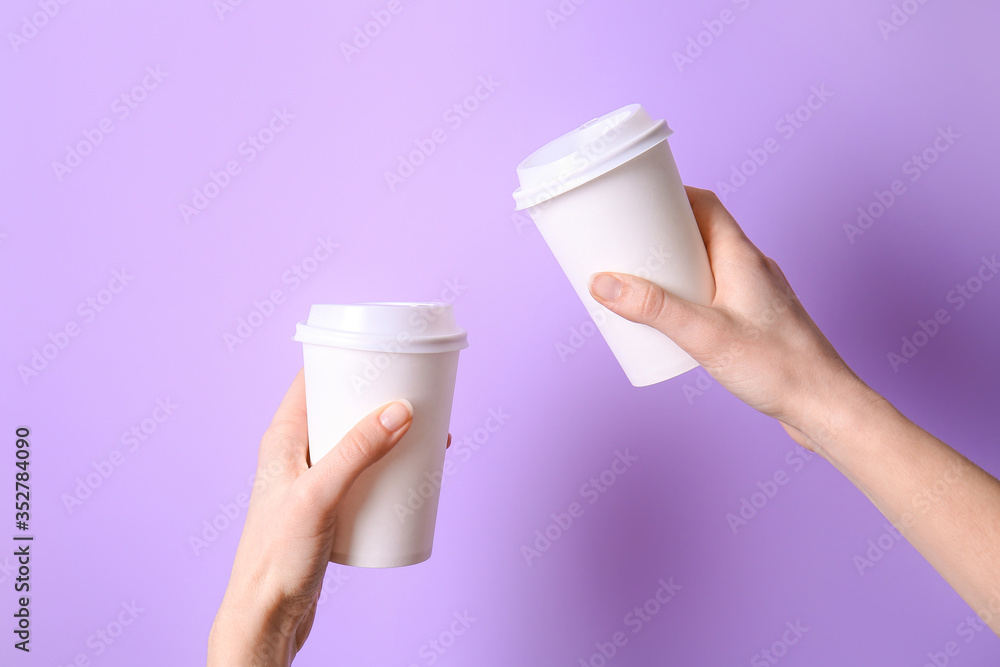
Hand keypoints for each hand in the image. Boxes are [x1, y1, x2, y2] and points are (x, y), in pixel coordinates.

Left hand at [208, 369, 448, 665]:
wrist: (267, 616)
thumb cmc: (277, 556)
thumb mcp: (320, 496)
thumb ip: (356, 452)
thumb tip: (399, 410)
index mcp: (282, 439)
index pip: (311, 381)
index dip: (344, 361)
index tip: (383, 352)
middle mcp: (296, 454)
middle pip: (341, 410)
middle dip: (379, 398)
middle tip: (418, 393)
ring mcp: (314, 482)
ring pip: (356, 443)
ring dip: (389, 434)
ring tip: (426, 432)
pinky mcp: (329, 508)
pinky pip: (364, 475)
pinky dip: (389, 466)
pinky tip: (413, 472)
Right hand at [588, 185, 877, 451]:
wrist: (823, 405)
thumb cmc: (777, 367)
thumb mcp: (704, 335)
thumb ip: (653, 308)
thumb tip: (603, 283)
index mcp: (742, 257)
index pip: (706, 204)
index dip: (671, 195)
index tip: (636, 201)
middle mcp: (752, 267)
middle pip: (702, 232)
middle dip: (662, 235)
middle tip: (626, 246)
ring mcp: (756, 293)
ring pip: (708, 263)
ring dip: (675, 266)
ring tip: (640, 281)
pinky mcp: (756, 319)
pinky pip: (715, 290)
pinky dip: (689, 291)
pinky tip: (673, 317)